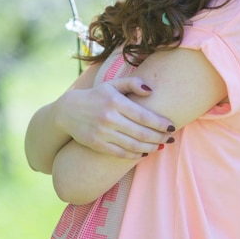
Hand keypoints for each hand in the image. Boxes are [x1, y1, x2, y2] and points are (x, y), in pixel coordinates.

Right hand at [54, 76, 175, 158]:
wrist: (68, 111)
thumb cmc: (96, 96)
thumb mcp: (112, 85)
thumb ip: (133, 83)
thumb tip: (151, 91)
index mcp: (115, 102)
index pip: (143, 115)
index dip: (160, 123)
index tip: (171, 126)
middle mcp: (109, 118)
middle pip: (141, 132)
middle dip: (159, 137)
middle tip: (171, 138)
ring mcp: (103, 133)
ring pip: (133, 145)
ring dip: (150, 147)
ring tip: (161, 146)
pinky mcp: (98, 145)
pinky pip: (121, 153)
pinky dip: (135, 155)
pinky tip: (144, 152)